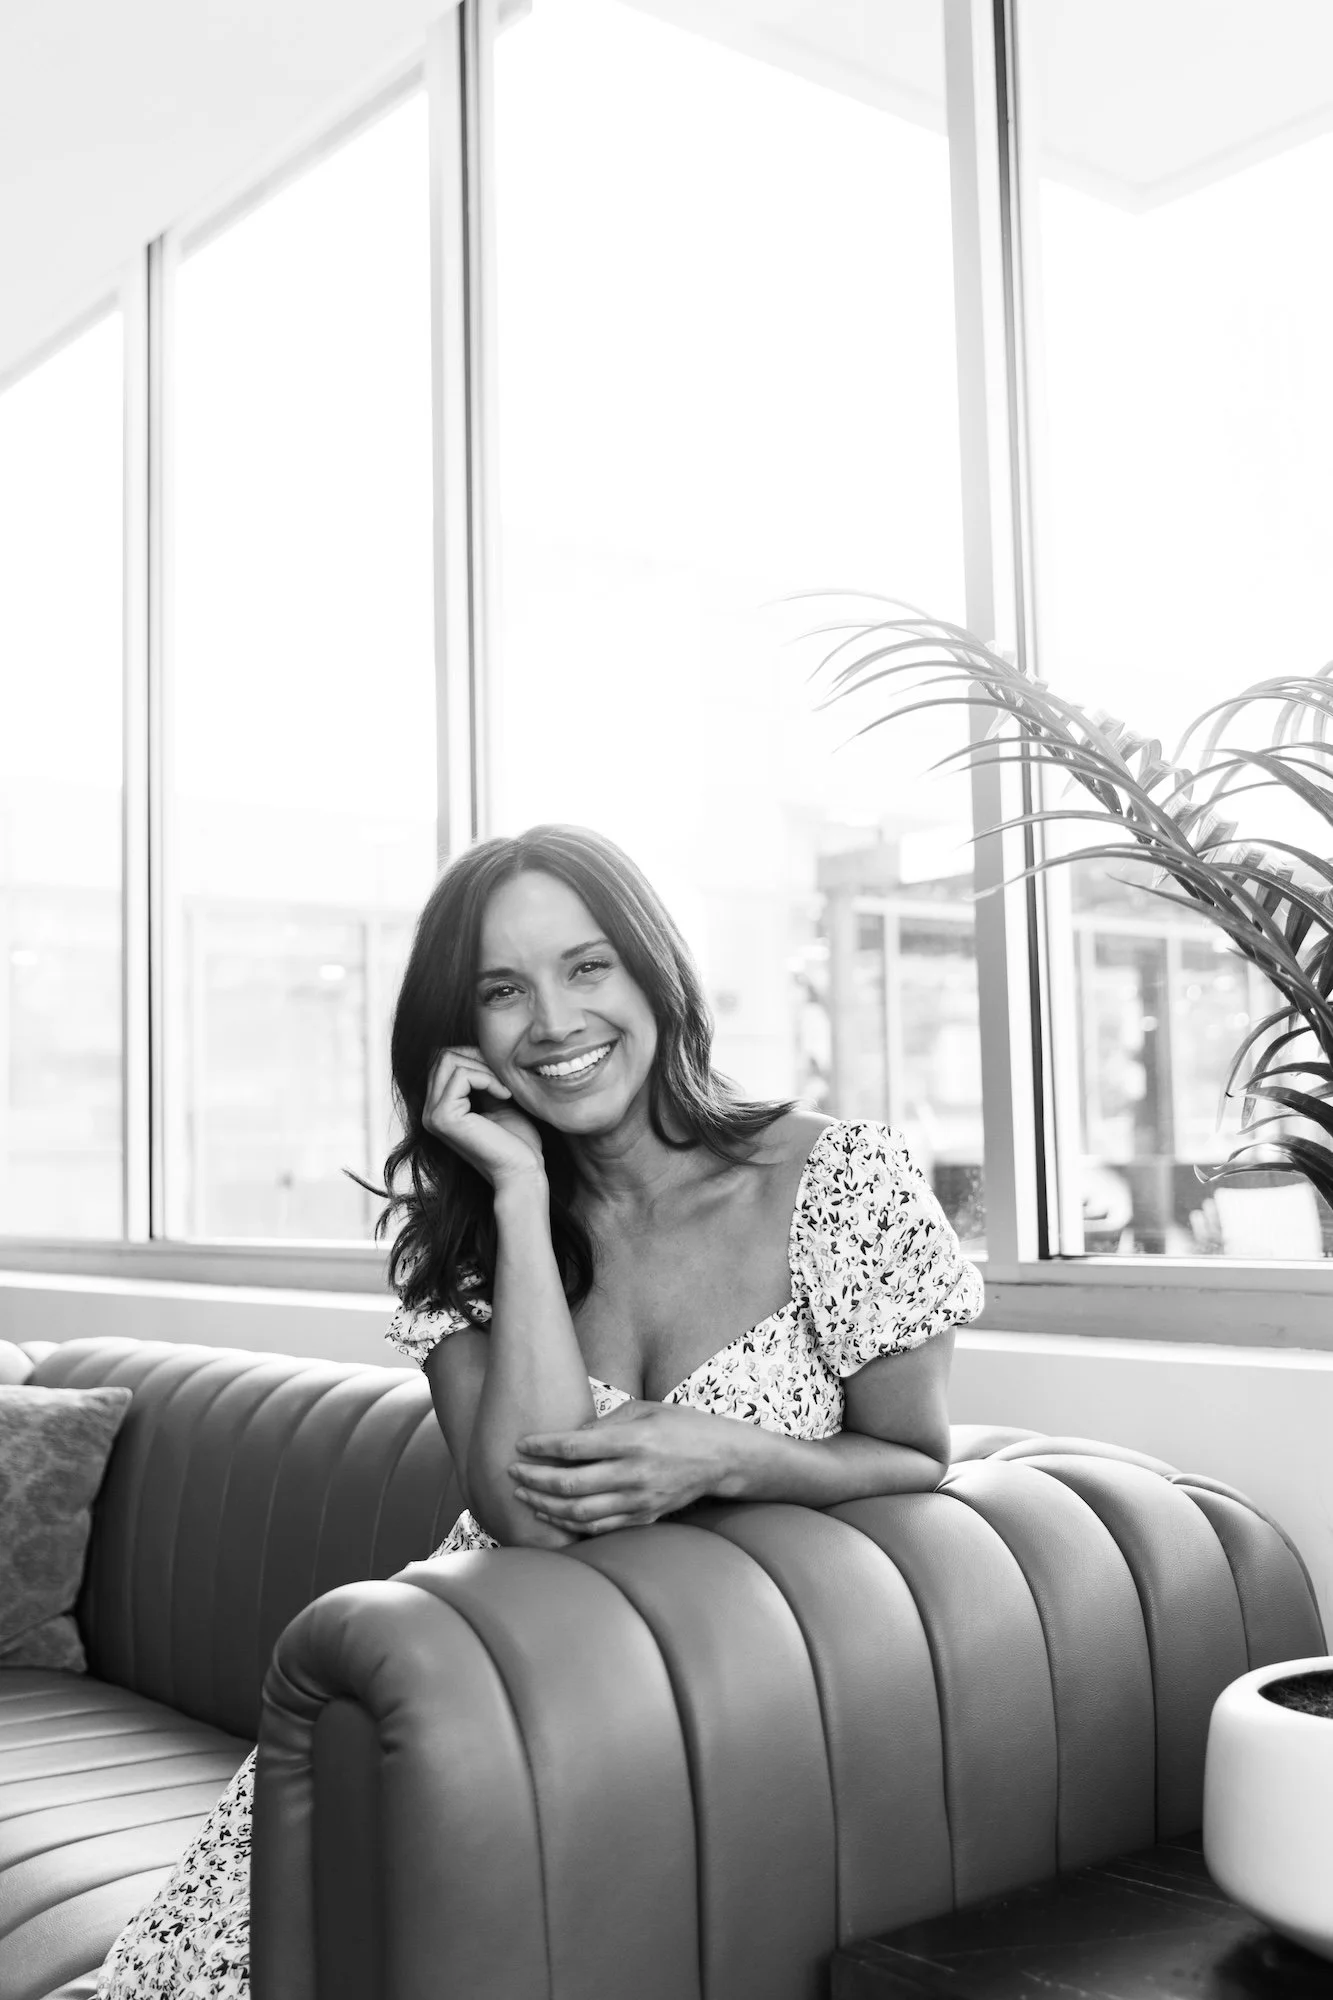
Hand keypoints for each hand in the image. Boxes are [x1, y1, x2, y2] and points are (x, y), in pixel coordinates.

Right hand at [423, 1045, 544, 1187]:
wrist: (523, 1172)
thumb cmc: (517, 1141)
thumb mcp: (498, 1099)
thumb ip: (482, 1076)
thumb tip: (476, 1045)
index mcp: (440, 1107)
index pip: (444, 1059)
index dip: (474, 1055)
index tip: (501, 1073)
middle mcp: (430, 1111)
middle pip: (442, 1055)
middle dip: (477, 1057)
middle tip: (503, 1079)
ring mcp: (433, 1115)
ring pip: (448, 1061)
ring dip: (484, 1068)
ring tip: (505, 1089)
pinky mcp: (443, 1118)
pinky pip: (460, 1076)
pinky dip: (487, 1078)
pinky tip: (504, 1095)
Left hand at [508, 1402, 739, 1533]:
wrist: (722, 1458)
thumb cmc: (682, 1426)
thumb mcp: (645, 1409)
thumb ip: (605, 1423)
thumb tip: (569, 1437)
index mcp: (633, 1440)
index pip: (575, 1446)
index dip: (542, 1447)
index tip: (521, 1444)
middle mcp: (634, 1474)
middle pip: (570, 1484)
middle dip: (534, 1480)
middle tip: (512, 1473)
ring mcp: (639, 1501)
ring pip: (579, 1513)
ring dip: (545, 1506)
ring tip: (523, 1495)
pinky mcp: (643, 1518)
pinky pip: (598, 1528)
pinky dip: (569, 1524)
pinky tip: (551, 1514)